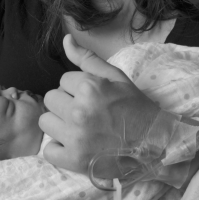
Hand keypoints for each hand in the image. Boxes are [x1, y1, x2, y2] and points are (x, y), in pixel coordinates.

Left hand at [40, 35, 163, 173]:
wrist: (153, 143)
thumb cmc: (135, 108)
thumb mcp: (115, 77)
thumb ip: (87, 59)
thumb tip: (65, 39)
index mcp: (89, 88)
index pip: (63, 80)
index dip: (77, 88)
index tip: (93, 97)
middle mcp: (79, 112)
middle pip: (51, 99)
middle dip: (66, 103)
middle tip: (86, 112)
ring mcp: (75, 138)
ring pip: (45, 122)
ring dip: (59, 124)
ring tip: (79, 128)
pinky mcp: (73, 160)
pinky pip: (48, 150)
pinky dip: (59, 149)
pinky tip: (76, 145)